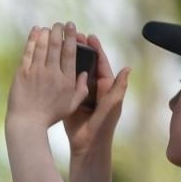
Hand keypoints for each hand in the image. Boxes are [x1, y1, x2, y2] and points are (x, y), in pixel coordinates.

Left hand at [7, 22, 86, 129]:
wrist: (28, 122)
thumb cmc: (51, 115)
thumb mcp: (72, 105)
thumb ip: (82, 89)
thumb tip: (85, 73)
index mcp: (66, 79)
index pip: (70, 53)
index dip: (71, 37)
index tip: (71, 27)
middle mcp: (52, 73)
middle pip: (56, 45)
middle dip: (58, 31)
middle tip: (60, 24)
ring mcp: (36, 72)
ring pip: (42, 46)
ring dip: (46, 33)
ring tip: (48, 28)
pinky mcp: (22, 73)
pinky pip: (28, 52)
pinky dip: (32, 39)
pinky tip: (35, 31)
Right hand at [63, 31, 129, 156]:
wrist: (88, 145)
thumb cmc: (103, 126)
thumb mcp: (112, 105)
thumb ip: (119, 87)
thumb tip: (127, 68)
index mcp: (107, 88)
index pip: (102, 64)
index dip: (96, 50)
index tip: (89, 36)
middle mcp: (95, 89)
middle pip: (88, 65)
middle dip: (82, 51)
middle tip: (73, 36)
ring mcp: (82, 94)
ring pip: (76, 72)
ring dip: (70, 59)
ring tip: (62, 45)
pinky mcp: (71, 101)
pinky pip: (67, 84)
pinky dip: (61, 73)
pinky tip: (53, 64)